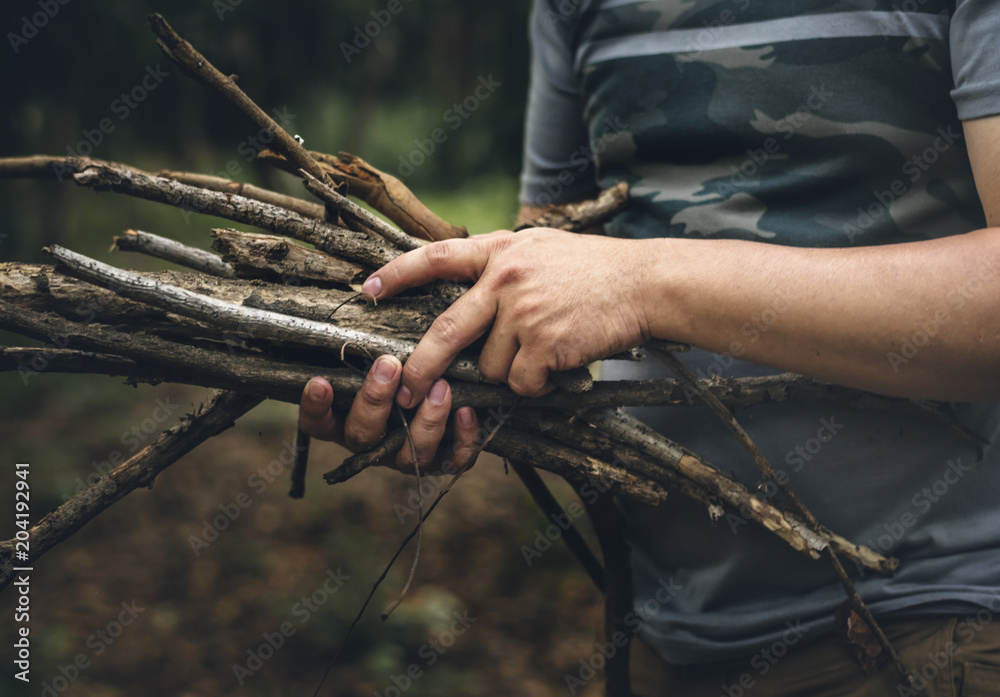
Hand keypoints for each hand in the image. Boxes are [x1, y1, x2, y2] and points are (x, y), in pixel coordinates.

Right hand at [297, 354, 480, 472]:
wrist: (466, 383)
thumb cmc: (411, 358)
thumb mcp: (387, 347)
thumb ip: (371, 338)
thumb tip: (364, 290)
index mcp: (347, 417)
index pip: (318, 422)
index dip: (314, 408)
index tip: (318, 381)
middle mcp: (374, 441)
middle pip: (361, 434)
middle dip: (374, 400)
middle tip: (389, 365)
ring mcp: (407, 454)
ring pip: (407, 454)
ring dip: (425, 420)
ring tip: (442, 387)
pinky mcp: (444, 460)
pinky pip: (452, 460)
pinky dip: (461, 438)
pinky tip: (467, 411)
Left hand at [362, 228, 653, 404]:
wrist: (645, 283)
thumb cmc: (595, 270)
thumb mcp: (540, 249)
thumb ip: (501, 265)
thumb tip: (466, 293)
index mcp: (500, 251)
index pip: (436, 258)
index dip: (398, 274)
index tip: (367, 290)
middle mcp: (505, 278)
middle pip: (446, 330)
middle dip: (422, 367)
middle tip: (406, 391)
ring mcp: (523, 310)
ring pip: (491, 366)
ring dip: (512, 371)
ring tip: (545, 351)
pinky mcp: (544, 342)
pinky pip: (521, 382)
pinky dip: (536, 384)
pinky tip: (559, 365)